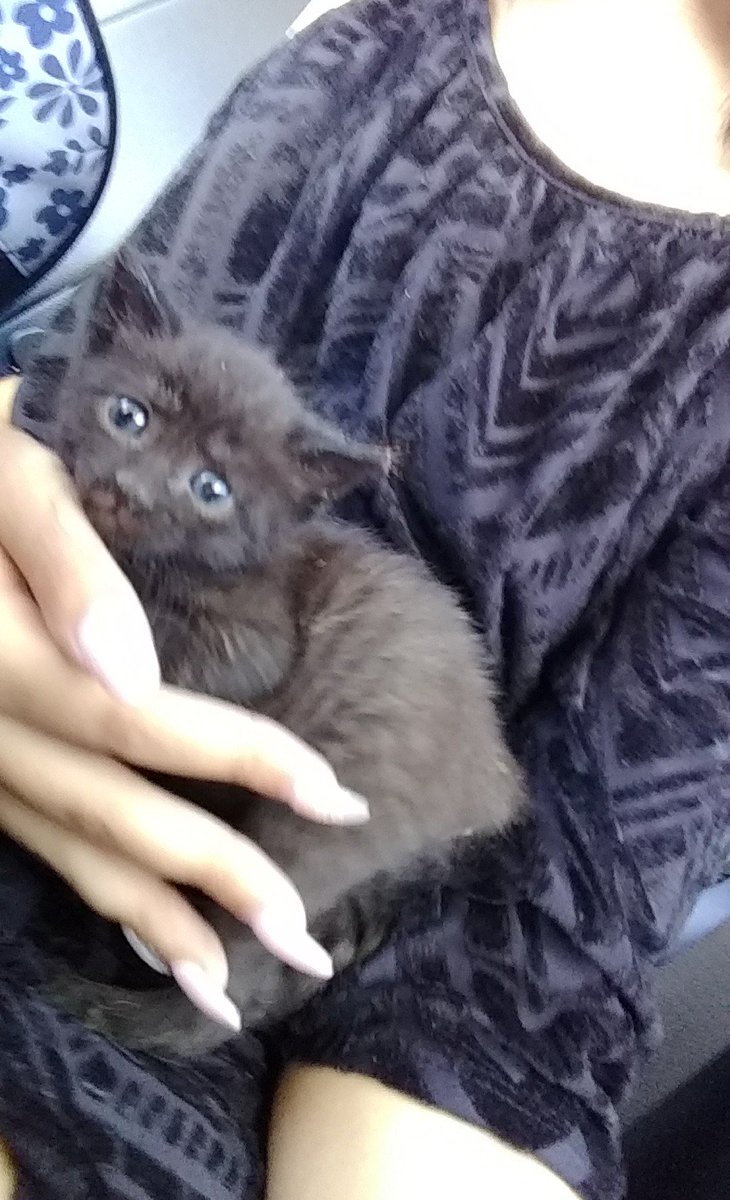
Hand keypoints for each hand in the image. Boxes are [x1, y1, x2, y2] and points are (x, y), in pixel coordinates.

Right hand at [0, 381, 367, 1028]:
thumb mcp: (5, 474)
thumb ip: (64, 562)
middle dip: (214, 882)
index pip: (142, 723)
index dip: (243, 761)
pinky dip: (95, 894)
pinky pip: (35, 843)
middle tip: (306, 944)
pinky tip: (143, 936)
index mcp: (4, 656)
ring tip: (228, 990)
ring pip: (69, 852)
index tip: (338, 798)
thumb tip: (134, 672)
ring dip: (152, 924)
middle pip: (114, 815)